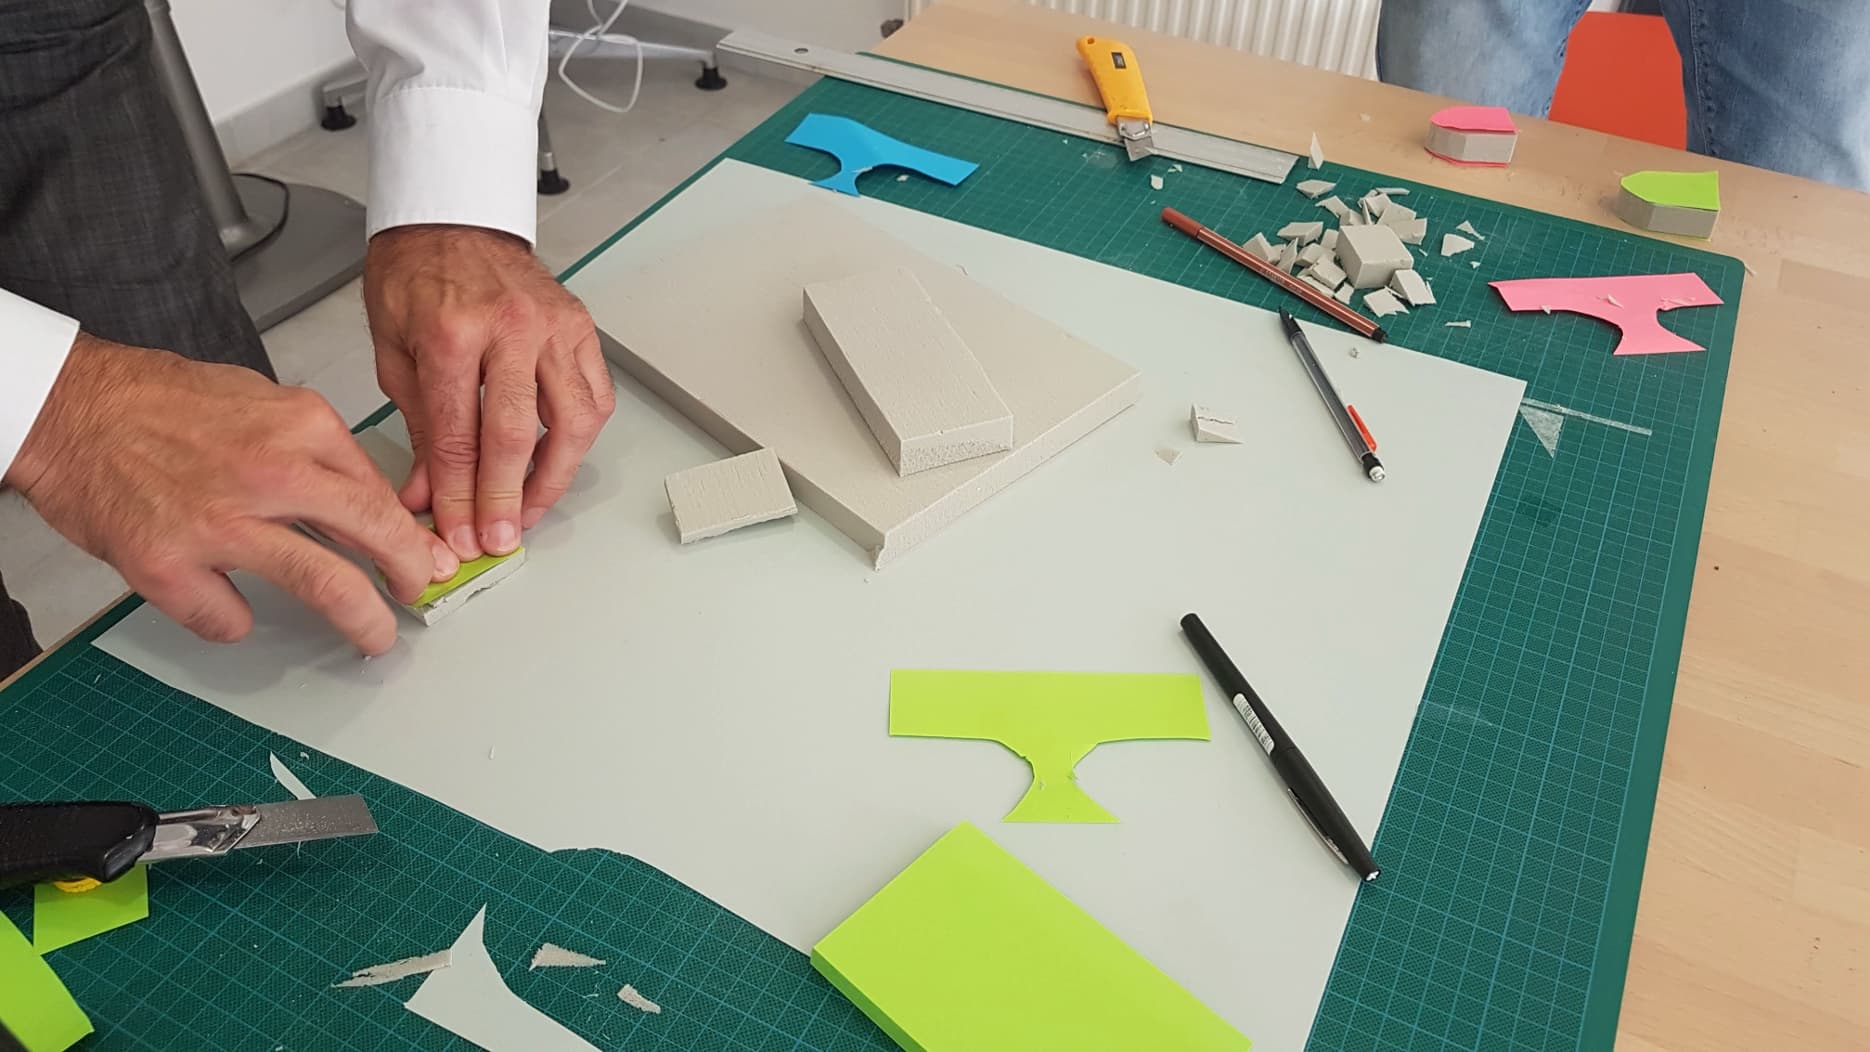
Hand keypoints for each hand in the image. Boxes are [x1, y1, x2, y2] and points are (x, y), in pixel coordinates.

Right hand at [5, 335, 458, 654]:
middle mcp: (272, 473)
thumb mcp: (263, 401)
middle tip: (418, 595)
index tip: (426, 555)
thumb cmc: (159, 402)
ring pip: (326, 586)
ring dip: (363, 621)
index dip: (411, 534)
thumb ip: (318, 451)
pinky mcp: (169, 565)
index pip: (382, 492)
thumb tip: (372, 503)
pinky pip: (229, 618)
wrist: (69, 407)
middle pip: (375, 536)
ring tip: (373, 636)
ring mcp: (220, 523)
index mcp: (302, 426)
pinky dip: (234, 620)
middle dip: (411, 576)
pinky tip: (226, 602)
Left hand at [362, 225, 613, 560]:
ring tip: (532, 509)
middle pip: (517, 435)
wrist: (451, 220)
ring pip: (572, 421)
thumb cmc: (416, 276)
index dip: (458, 495)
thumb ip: (417, 428)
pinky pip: (595, 395)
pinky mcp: (579, 328)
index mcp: (452, 333)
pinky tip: (559, 460)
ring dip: (554, 477)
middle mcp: (510, 329)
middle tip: (498, 538)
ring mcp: (553, 327)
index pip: (459, 436)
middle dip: (506, 498)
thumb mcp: (394, 353)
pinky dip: (581, 436)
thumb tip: (427, 494)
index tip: (456, 532)